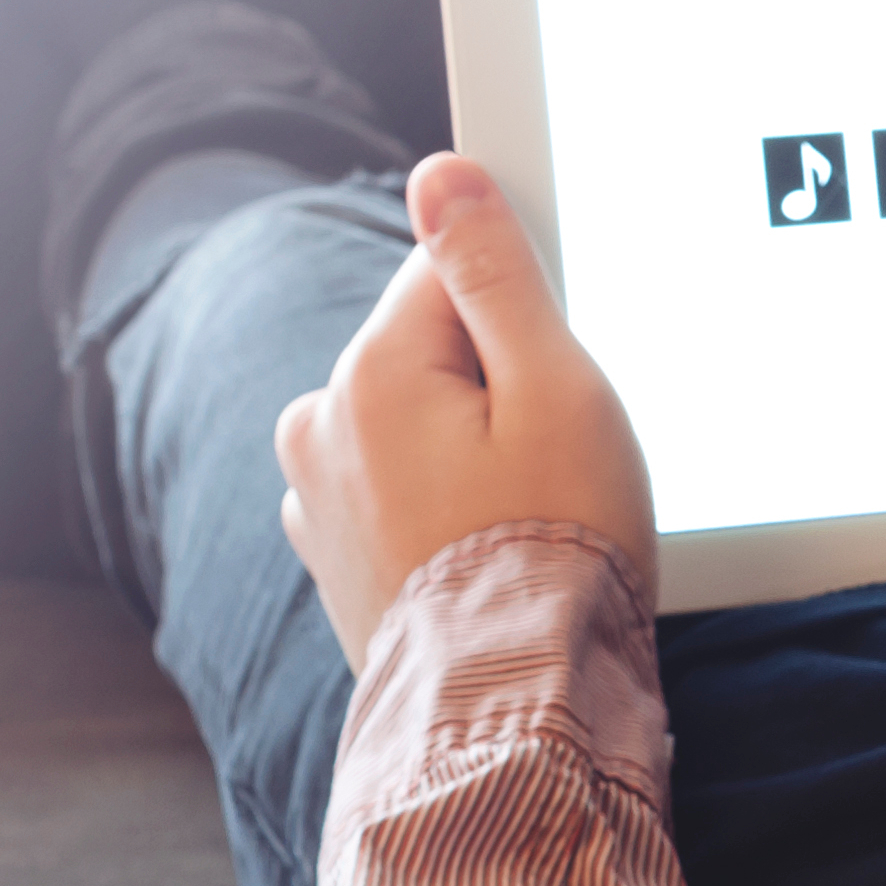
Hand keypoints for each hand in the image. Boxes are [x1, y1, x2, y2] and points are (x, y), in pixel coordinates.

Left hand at [275, 153, 655, 662]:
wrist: (517, 710)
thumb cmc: (556, 548)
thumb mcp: (556, 390)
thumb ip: (495, 273)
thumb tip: (441, 174)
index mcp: (370, 370)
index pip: (454, 271)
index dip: (534, 315)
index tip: (570, 377)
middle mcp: (320, 425)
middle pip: (436, 351)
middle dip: (506, 388)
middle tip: (567, 462)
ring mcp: (316, 500)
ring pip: (422, 425)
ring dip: (478, 453)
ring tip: (537, 520)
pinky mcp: (337, 559)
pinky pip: (406, 494)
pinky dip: (453, 510)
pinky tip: (499, 553)